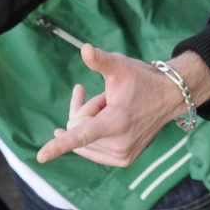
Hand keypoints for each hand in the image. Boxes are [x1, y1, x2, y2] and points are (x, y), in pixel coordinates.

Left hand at [37, 46, 209, 165]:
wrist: (170, 97)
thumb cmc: (143, 80)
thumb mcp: (121, 67)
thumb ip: (100, 60)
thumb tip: (84, 49)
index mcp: (115, 123)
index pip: (81, 136)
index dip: (58, 147)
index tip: (40, 157)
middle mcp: (119, 144)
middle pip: (78, 130)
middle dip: (85, 112)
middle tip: (104, 97)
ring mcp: (122, 155)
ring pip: (84, 140)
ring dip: (91, 122)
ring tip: (111, 107)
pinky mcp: (124, 160)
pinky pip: (93, 149)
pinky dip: (94, 134)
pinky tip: (106, 120)